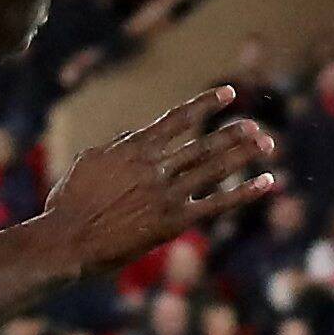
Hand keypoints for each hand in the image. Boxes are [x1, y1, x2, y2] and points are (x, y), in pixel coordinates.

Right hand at [42, 88, 276, 276]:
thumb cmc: (68, 203)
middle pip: (204, 142)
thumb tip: (135, 137)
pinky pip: (217, 204)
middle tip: (256, 126)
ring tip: (266, 143)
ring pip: (215, 167)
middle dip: (234, 132)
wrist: (65, 241)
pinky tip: (268, 182)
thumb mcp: (88, 162)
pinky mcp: (173, 222)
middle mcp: (155, 166)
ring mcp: (166, 194)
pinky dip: (244, 192)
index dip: (206, 104)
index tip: (229, 93)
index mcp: (134, 148)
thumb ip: (117, 147)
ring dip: (243, 153)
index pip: (178, 119)